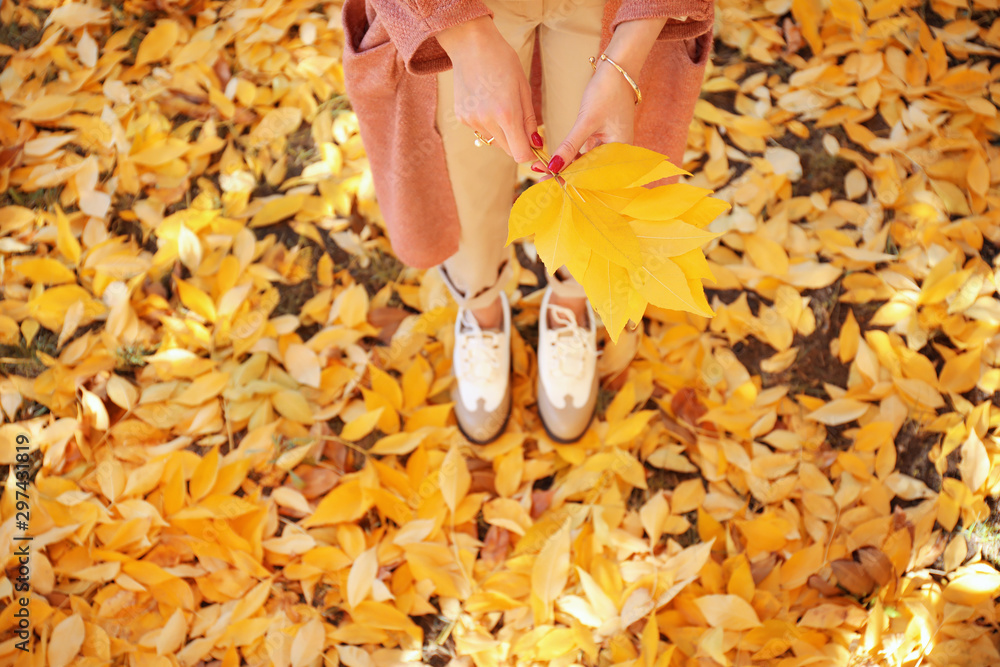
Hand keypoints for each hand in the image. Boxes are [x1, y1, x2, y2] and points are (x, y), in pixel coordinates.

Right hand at [437, 17, 540, 162]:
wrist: (471, 44)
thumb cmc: (502, 61)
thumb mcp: (523, 88)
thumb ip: (529, 120)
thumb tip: (536, 144)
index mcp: (506, 113)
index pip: (520, 154)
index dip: (530, 154)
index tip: (535, 147)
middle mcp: (487, 121)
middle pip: (508, 150)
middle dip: (518, 142)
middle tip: (521, 123)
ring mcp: (472, 120)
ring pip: (494, 141)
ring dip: (502, 132)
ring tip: (500, 105)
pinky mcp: (462, 117)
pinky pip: (481, 131)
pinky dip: (488, 124)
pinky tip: (486, 102)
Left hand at [540, 16, 667, 173]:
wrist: (617, 69)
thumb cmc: (607, 91)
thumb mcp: (586, 121)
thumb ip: (570, 146)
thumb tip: (553, 167)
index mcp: (621, 153)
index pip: (593, 175)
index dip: (570, 180)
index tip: (549, 181)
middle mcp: (618, 154)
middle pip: (589, 173)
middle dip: (565, 176)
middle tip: (540, 179)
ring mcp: (610, 147)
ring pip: (586, 164)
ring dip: (566, 167)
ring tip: (543, 170)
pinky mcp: (603, 140)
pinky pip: (586, 154)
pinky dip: (571, 157)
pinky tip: (556, 161)